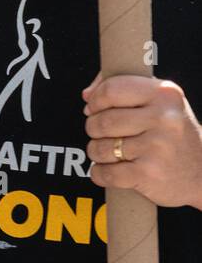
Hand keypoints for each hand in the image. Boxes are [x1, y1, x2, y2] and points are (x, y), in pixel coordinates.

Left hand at [84, 74, 201, 209]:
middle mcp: (164, 118)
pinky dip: (100, 174)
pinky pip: (103, 173)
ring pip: (99, 148)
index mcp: (165, 94)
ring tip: (113, 152)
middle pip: (101, 121)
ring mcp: (157, 147)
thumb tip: (87, 94)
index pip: (111, 89)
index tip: (94, 108)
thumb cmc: (174, 135)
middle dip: (94, 130)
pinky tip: (113, 170)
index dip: (95, 101)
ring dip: (97, 153)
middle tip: (105, 134)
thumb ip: (124, 89)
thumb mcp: (161, 103)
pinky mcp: (148, 173)